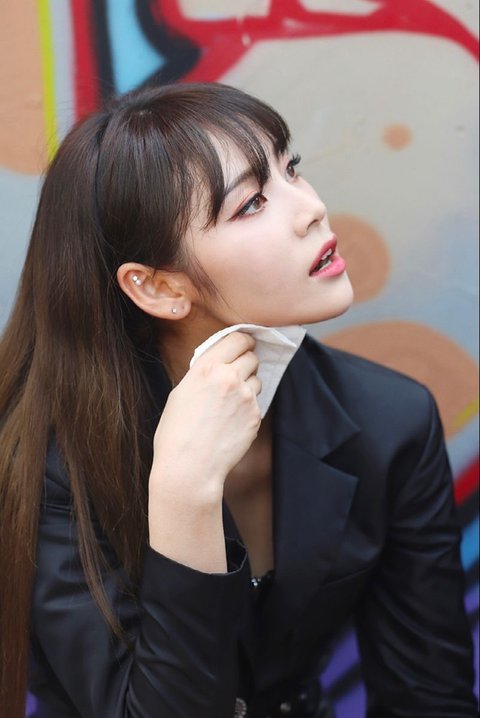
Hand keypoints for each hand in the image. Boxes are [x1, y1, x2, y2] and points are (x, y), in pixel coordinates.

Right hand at [150, 332, 260, 503]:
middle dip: (246, 363)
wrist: (189, 467)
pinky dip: (248, 408)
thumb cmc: (176, 433)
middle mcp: (229, 377)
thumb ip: (204, 374)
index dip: (243, 341)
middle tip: (236, 374)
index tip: (244, 345)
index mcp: (206, 367)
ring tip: (229, 403)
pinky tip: (231, 421)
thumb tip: (220, 365)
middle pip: (251, 357)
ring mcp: (246, 397)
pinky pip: (257, 403)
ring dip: (248, 385)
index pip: (238, 339)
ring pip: (256, 379)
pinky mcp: (255, 416)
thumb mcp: (181, 392)